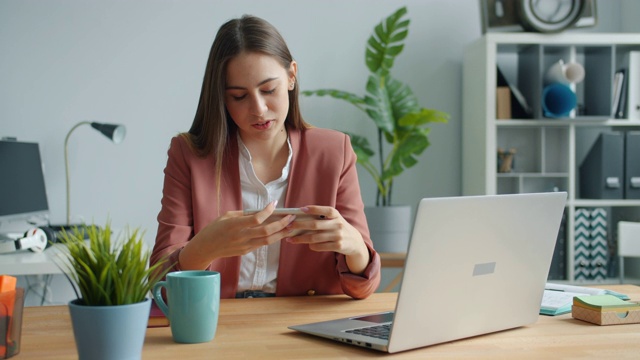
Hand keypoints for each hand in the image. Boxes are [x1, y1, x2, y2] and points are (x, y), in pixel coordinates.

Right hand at [178, 201, 295, 269]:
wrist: (206, 248)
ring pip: (268, 240)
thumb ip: (243, 214)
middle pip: (267, 231)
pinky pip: (262, 244)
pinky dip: (272, 238)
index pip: (256, 218)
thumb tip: (260, 211)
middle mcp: (241, 236)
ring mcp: (244, 245)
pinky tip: (279, 232)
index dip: (268, 211)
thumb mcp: (226, 216)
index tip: (274, 204)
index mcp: (235, 225)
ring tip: (291, 226)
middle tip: (291, 217)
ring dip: (281, 233)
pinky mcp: (246, 251)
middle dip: (282, 223)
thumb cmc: (214, 228)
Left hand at [285, 205, 369, 274]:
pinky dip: (311, 246)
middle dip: (300, 225)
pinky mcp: (337, 246)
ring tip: (290, 238)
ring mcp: (338, 236)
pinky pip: (319, 246)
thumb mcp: (335, 219)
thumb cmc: (339, 228)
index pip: (325, 210)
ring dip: (300, 239)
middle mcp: (338, 224)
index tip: (301, 209)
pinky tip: (307, 244)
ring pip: (314, 238)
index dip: (313, 209)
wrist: (355, 242)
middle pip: (315, 225)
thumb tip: (301, 217)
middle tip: (289, 226)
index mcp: (336, 215)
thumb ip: (322, 217)